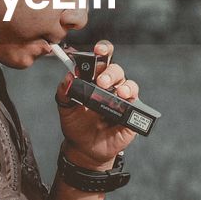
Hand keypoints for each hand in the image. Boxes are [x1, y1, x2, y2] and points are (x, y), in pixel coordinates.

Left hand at [54, 39, 138, 168]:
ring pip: (129, 84)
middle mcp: (111, 86)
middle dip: (110, 73)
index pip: (102, 58)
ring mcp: (122, 99)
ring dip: (125, 86)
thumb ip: (64, 91)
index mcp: (95, 78)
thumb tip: (69, 77)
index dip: (103, 50)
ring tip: (119, 93)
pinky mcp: (130, 114)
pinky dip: (133, 100)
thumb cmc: (76, 124)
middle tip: (102, 82)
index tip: (98, 50)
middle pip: (116, 70)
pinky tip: (126, 102)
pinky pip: (136, 104)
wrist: (84, 149)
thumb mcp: (65, 107)